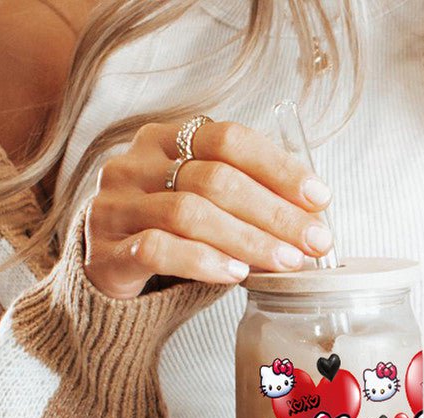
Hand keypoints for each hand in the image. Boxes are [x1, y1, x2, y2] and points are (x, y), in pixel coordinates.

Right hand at [84, 120, 333, 297]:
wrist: (106, 271)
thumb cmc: (169, 232)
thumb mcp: (206, 202)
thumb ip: (248, 198)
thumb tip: (313, 216)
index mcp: (165, 139)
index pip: (228, 139)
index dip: (278, 166)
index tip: (319, 196)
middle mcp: (135, 164)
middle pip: (215, 179)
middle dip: (274, 212)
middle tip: (314, 240)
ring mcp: (115, 205)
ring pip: (189, 213)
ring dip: (248, 239)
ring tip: (285, 261)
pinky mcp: (104, 251)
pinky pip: (158, 249)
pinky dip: (203, 261)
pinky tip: (236, 273)